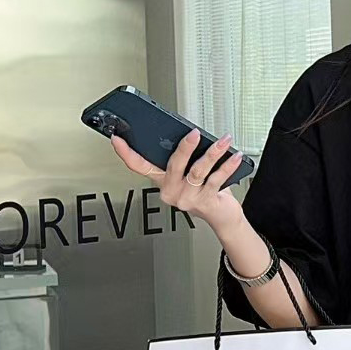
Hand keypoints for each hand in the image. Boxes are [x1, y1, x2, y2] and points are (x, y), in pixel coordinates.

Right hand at [111, 128, 244, 233]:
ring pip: (198, 171)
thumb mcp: (187, 174)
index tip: (117, 138)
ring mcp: (188, 198)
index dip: (126, 153)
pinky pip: (216, 179)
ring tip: (223, 141)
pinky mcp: (205, 201)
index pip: (139, 166)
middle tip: (194, 133)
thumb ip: (183, 159)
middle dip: (185, 147)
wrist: (221, 216)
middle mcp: (172, 191)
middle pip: (174, 165)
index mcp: (162, 182)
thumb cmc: (204, 191)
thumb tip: (188, 134)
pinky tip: (234, 155)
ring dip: (213, 153)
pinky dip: (227, 166)